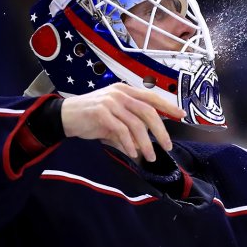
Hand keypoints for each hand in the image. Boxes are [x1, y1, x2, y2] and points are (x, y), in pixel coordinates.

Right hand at [59, 83, 185, 161]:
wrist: (65, 116)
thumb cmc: (91, 117)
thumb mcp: (115, 119)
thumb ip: (131, 126)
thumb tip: (148, 143)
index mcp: (125, 90)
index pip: (152, 97)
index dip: (168, 106)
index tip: (181, 115)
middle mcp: (120, 93)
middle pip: (148, 111)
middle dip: (161, 131)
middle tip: (167, 146)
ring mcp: (110, 102)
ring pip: (137, 124)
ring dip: (146, 143)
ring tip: (150, 156)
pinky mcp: (101, 113)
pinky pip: (122, 131)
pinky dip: (130, 144)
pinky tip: (133, 153)